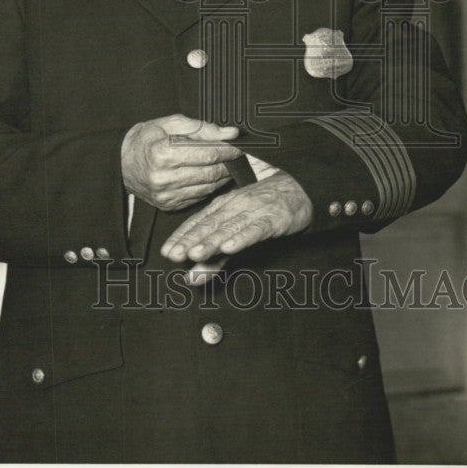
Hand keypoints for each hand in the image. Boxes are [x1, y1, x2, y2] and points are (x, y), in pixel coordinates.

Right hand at [121, 115, 240, 211]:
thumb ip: (202, 127)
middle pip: (210, 173)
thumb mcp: (170, 123)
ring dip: (221, 176)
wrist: (121, 163)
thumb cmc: (146, 139)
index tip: (238, 145)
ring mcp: (166, 195)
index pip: (207, 154)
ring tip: (226, 164)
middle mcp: (164, 178)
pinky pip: (198, 197)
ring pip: (207, 187)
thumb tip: (230, 133)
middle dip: (228, 163)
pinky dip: (209, 186)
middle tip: (236, 154)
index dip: (227, 150)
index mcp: (163, 154)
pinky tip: (210, 175)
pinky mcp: (168, 205)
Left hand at [160, 170, 312, 262]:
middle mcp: (234, 207)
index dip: (181, 237)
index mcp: (222, 207)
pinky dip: (242, 237)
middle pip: (209, 226)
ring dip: (211, 241)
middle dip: (190, 240)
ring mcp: (253, 212)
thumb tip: (191, 278)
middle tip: (174, 254)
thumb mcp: (236, 234)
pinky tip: (231, 247)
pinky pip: (255, 229)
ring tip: (196, 253)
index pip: (197, 223)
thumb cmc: (265, 210)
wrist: (300, 190)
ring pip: (228, 228)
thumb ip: (216, 258)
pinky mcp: (272, 219)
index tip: (166, 251)